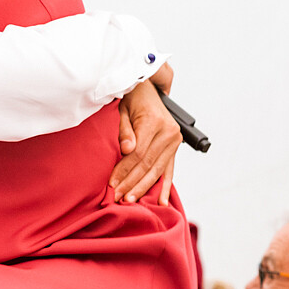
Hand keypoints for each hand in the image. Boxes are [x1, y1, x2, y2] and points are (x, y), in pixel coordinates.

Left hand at [108, 71, 179, 204]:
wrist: (148, 88)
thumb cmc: (132, 98)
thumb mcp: (123, 110)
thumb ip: (125, 131)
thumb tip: (127, 149)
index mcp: (154, 122)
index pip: (138, 154)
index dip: (125, 170)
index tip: (113, 183)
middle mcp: (169, 132)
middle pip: (148, 164)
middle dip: (132, 183)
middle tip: (119, 197)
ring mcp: (174, 140)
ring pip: (158, 169)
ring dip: (144, 187)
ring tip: (131, 199)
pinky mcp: (175, 146)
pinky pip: (170, 169)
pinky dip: (165, 185)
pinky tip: (162, 201)